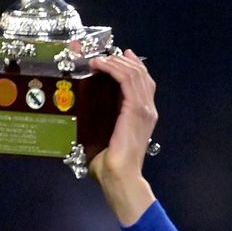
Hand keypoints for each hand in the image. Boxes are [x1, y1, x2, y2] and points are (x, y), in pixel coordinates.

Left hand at [87, 49, 157, 223]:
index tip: (119, 55)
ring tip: (98, 59)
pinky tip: (101, 65)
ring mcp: (143, 109)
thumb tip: (84, 124)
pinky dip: (114, 68)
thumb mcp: (106, 139)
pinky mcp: (135, 109)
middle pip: (140, 73)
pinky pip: (127, 80)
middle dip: (121, 59)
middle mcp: (147, 110)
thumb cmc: (111, 166)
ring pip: (134, 73)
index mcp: (144, 116)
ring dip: (115, 61)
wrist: (120, 176)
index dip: (132, 66)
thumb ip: (102, 126)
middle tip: (104, 54)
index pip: (143, 83)